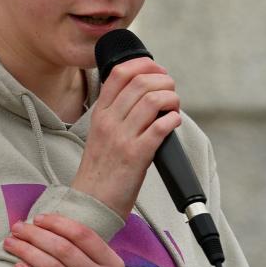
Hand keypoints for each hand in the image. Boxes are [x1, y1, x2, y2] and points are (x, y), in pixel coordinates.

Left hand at [5, 213, 130, 266]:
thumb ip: (88, 249)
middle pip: (63, 250)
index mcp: (112, 264)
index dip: (58, 223)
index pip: (83, 235)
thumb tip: (50, 224)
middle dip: (36, 235)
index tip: (38, 218)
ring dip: (27, 252)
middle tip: (17, 228)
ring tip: (10, 243)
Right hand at [74, 56, 180, 216]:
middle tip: (171, 92)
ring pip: (152, 101)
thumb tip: (146, 94)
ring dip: (172, 99)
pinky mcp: (136, 155)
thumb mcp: (101, 134)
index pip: (119, 73)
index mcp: (100, 114)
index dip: (144, 64)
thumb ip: (117, 113)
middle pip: (140, 82)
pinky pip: (160, 127)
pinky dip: (173, 121)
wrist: (91, 201)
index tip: (157, 70)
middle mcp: (109, 122)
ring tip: (174, 108)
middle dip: (164, 81)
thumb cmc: (101, 169)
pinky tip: (173, 125)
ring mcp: (121, 138)